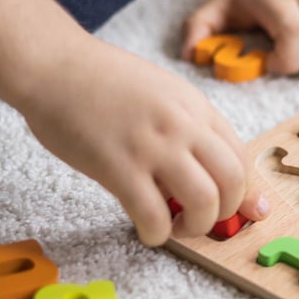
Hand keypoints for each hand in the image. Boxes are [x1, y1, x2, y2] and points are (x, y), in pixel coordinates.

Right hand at [21, 35, 268, 245]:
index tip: (245, 212)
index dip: (246, 192)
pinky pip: (153, 215)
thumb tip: (203, 168)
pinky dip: (157, 234)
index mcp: (195, 106)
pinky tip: (148, 231)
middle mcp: (182, 124)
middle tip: (202, 220)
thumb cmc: (99, 80)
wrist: (52, 64)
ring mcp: (152, 145)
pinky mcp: (118, 166)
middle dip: (226, 212)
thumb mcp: (160, 91)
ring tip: (176, 227)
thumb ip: (186, 124)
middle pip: (233, 181)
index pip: (241, 155)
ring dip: (196, 227)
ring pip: (203, 202)